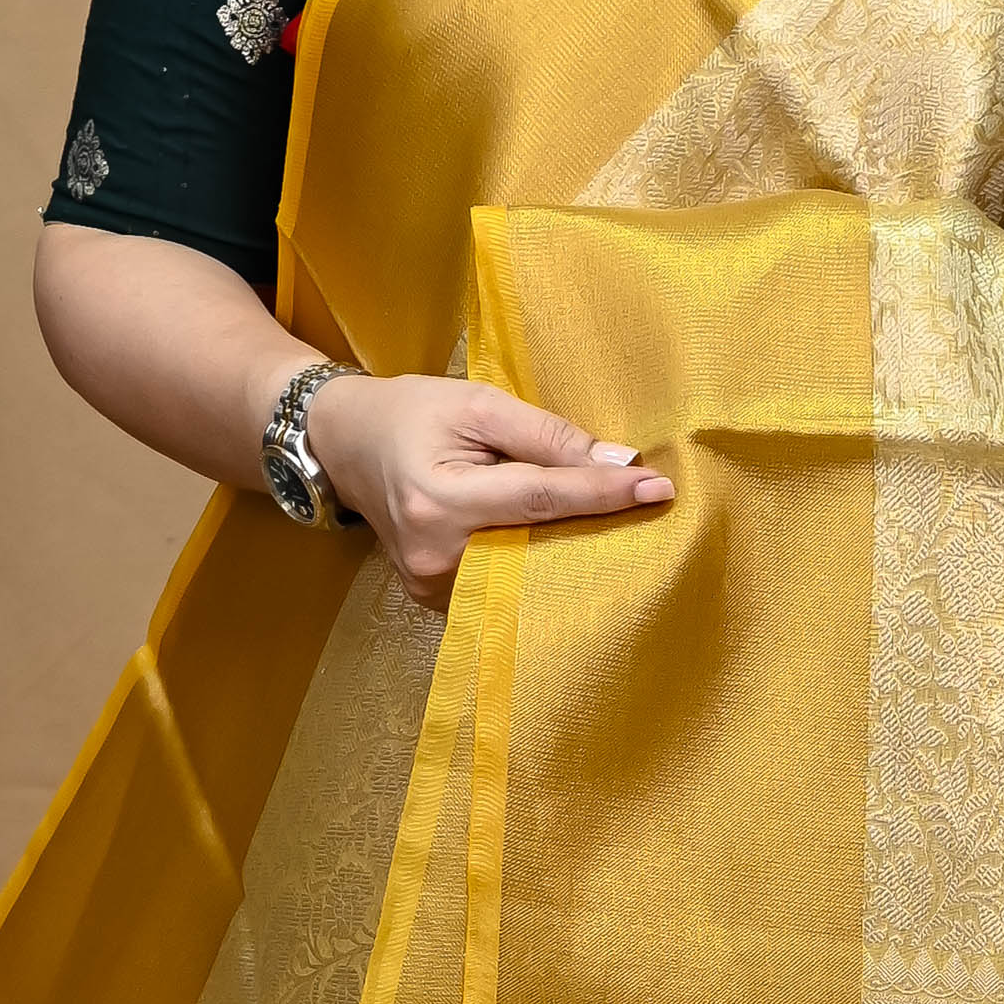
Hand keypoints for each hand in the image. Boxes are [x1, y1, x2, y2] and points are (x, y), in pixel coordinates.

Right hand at [302, 368, 673, 613]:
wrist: (344, 443)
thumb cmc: (412, 413)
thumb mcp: (478, 404)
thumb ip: (547, 435)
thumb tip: (617, 463)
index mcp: (440, 498)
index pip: (541, 500)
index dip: (602, 495)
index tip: (658, 488)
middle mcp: (433, 553)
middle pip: (538, 547)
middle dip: (595, 528)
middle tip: (648, 509)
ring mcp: (429, 585)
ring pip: (523, 575)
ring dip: (569, 552)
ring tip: (613, 530)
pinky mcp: (431, 599)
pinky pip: (500, 587)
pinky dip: (534, 567)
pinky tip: (561, 550)